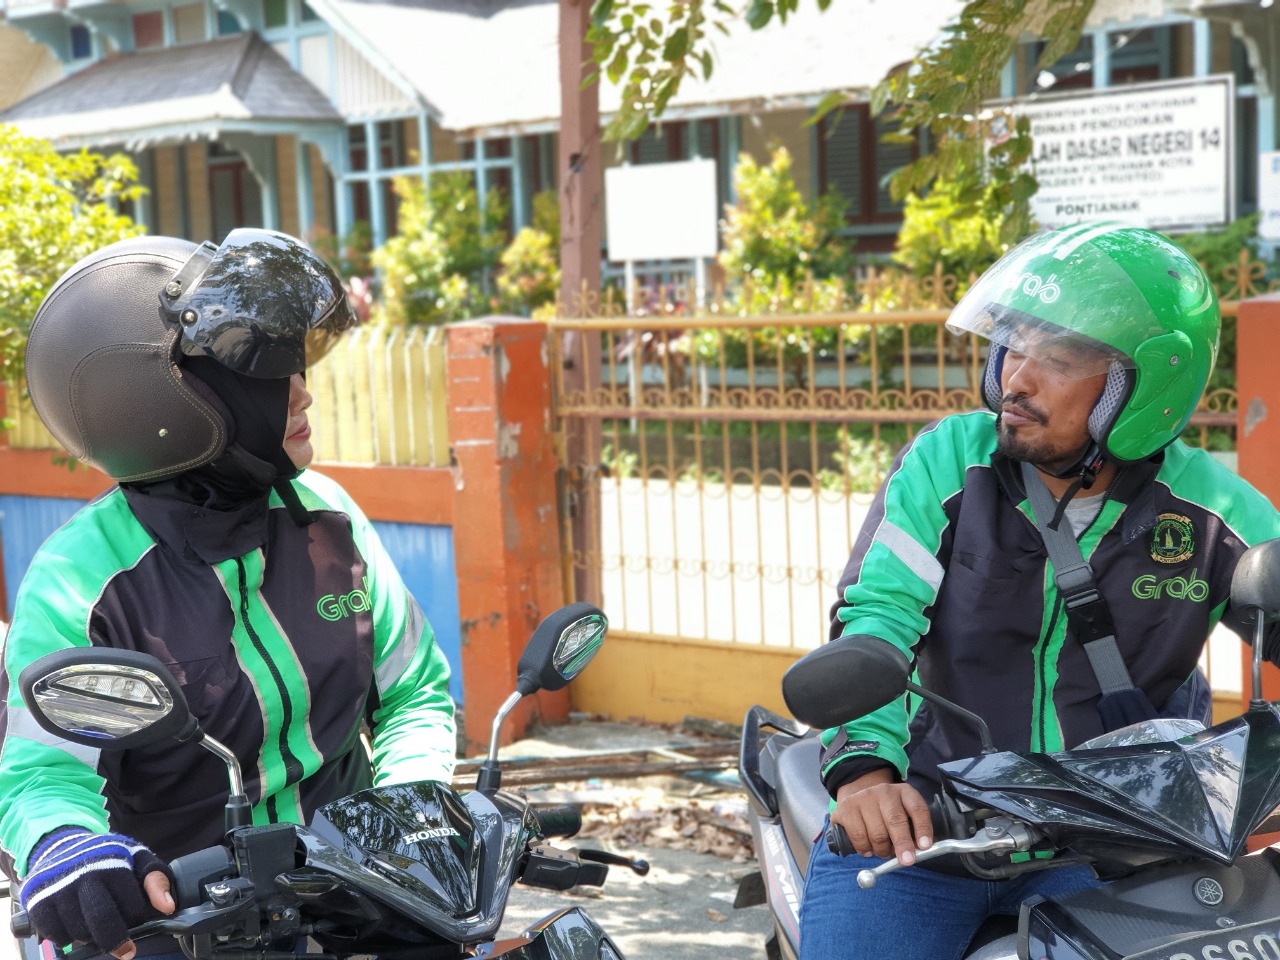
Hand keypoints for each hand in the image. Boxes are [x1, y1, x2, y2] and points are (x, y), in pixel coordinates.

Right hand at [19, 828, 175, 959]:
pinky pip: (56, 935)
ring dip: (91, 936)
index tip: (137, 917)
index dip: (137, 916)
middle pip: (102, 920)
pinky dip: (67, 938)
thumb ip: (156, 878)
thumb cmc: (105, 855)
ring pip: (79, 931)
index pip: (131, 903)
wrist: (60, 844)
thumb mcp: (135, 856)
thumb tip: (168, 906)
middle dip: (116, 940)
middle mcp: (83, 875)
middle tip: (126, 951)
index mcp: (112, 862)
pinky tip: (75, 926)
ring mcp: (57, 889)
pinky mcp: (37, 902)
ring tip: (96, 925)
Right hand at [831, 769, 932, 864]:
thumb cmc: (886, 815)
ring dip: (882, 850)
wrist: (858, 799)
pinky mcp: (846, 808)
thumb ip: (913, 831)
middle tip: (906, 861)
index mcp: (904, 792)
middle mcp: (884, 791)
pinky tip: (868, 849)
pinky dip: (864, 849)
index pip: (917, 809)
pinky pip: (859, 837)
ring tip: (883, 851)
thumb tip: (921, 852)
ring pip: (877, 833)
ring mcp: (864, 798)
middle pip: (896, 820)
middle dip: (903, 844)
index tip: (925, 846)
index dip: (923, 828)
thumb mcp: (904, 815)